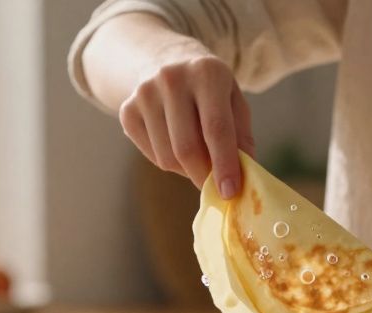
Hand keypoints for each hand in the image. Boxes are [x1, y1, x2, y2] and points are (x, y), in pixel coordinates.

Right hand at [119, 54, 254, 195]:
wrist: (166, 61)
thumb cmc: (210, 90)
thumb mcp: (234, 102)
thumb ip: (241, 137)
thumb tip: (244, 176)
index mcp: (206, 72)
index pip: (216, 129)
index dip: (224, 165)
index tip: (230, 193)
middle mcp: (172, 78)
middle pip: (187, 148)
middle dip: (203, 176)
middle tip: (214, 187)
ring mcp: (145, 93)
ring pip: (167, 157)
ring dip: (186, 170)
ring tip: (197, 158)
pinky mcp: (127, 110)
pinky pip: (151, 155)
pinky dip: (168, 162)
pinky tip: (175, 145)